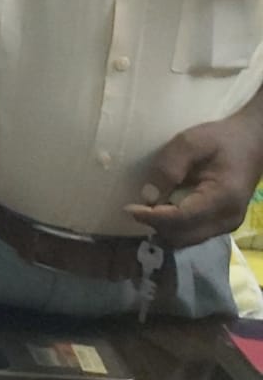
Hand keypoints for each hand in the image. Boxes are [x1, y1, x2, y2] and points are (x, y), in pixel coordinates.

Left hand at [125, 108, 262, 247]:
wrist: (251, 143)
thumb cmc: (220, 140)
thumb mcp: (191, 142)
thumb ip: (169, 166)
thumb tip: (148, 196)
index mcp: (223, 197)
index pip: (182, 218)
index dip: (153, 217)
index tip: (129, 208)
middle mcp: (228, 218)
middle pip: (183, 235)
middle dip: (156, 225)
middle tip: (135, 208)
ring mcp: (228, 225)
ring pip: (187, 239)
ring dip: (164, 228)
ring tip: (147, 209)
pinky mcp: (222, 224)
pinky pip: (193, 234)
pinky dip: (174, 227)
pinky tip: (162, 210)